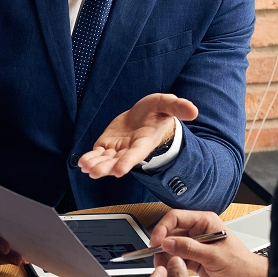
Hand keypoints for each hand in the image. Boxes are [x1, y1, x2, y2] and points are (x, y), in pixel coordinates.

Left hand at [78, 93, 197, 177]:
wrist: (145, 117)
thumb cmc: (157, 113)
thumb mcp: (167, 104)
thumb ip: (178, 106)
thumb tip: (194, 111)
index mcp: (145, 141)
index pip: (136, 154)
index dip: (128, 161)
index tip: (119, 170)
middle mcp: (131, 148)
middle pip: (118, 161)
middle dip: (107, 167)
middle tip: (96, 172)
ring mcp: (118, 149)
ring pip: (106, 161)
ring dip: (96, 165)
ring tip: (86, 167)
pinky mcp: (108, 144)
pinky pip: (98, 154)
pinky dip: (90, 158)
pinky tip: (83, 162)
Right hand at [149, 209, 267, 276]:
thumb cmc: (241, 265)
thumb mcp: (213, 256)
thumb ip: (189, 248)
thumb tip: (168, 243)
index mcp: (205, 222)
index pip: (177, 218)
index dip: (163, 228)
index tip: (156, 241)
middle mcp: (199, 231)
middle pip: (171, 231)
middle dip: (162, 243)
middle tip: (155, 255)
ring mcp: (196, 245)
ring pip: (172, 245)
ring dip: (164, 254)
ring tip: (161, 265)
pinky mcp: (195, 258)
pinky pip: (177, 257)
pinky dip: (170, 263)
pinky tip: (168, 268)